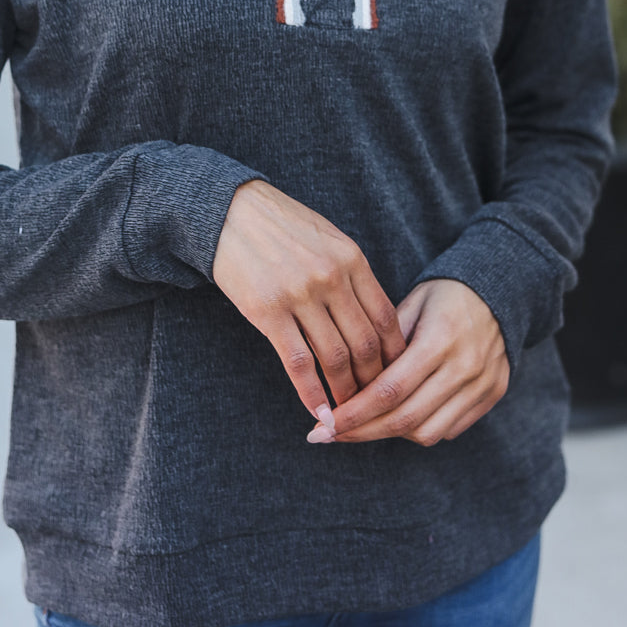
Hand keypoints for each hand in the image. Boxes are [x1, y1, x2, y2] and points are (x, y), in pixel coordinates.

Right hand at [213, 179, 406, 417]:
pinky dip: (311, 392)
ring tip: (348, 414)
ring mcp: (300, 295)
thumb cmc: (282, 226)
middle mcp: (331, 277)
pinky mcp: (268, 311)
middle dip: (373, 381)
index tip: (396, 377)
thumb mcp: (328, 239)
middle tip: (375, 405)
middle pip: (366, 344)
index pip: (386, 318)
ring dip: (345, 393)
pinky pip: (298, 362)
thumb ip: (352, 274)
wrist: (230, 211)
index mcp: (351, 259)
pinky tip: (318, 411)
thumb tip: (375, 320)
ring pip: (335, 358)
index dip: (395, 355)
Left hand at [308, 279, 509, 446]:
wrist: (499, 291)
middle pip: (405, 419)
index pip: (390, 390)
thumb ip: (383, 340)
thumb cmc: (444, 295)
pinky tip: (397, 417)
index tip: (324, 423)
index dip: (355, 413)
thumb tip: (347, 380)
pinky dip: (419, 428)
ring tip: (361, 425)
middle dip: (361, 432)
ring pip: (427, 432)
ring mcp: (481, 385)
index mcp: (439, 340)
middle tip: (326, 435)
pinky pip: (449, 429)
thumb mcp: (411, 303)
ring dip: (389, 434)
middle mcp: (463, 368)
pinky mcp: (491, 396)